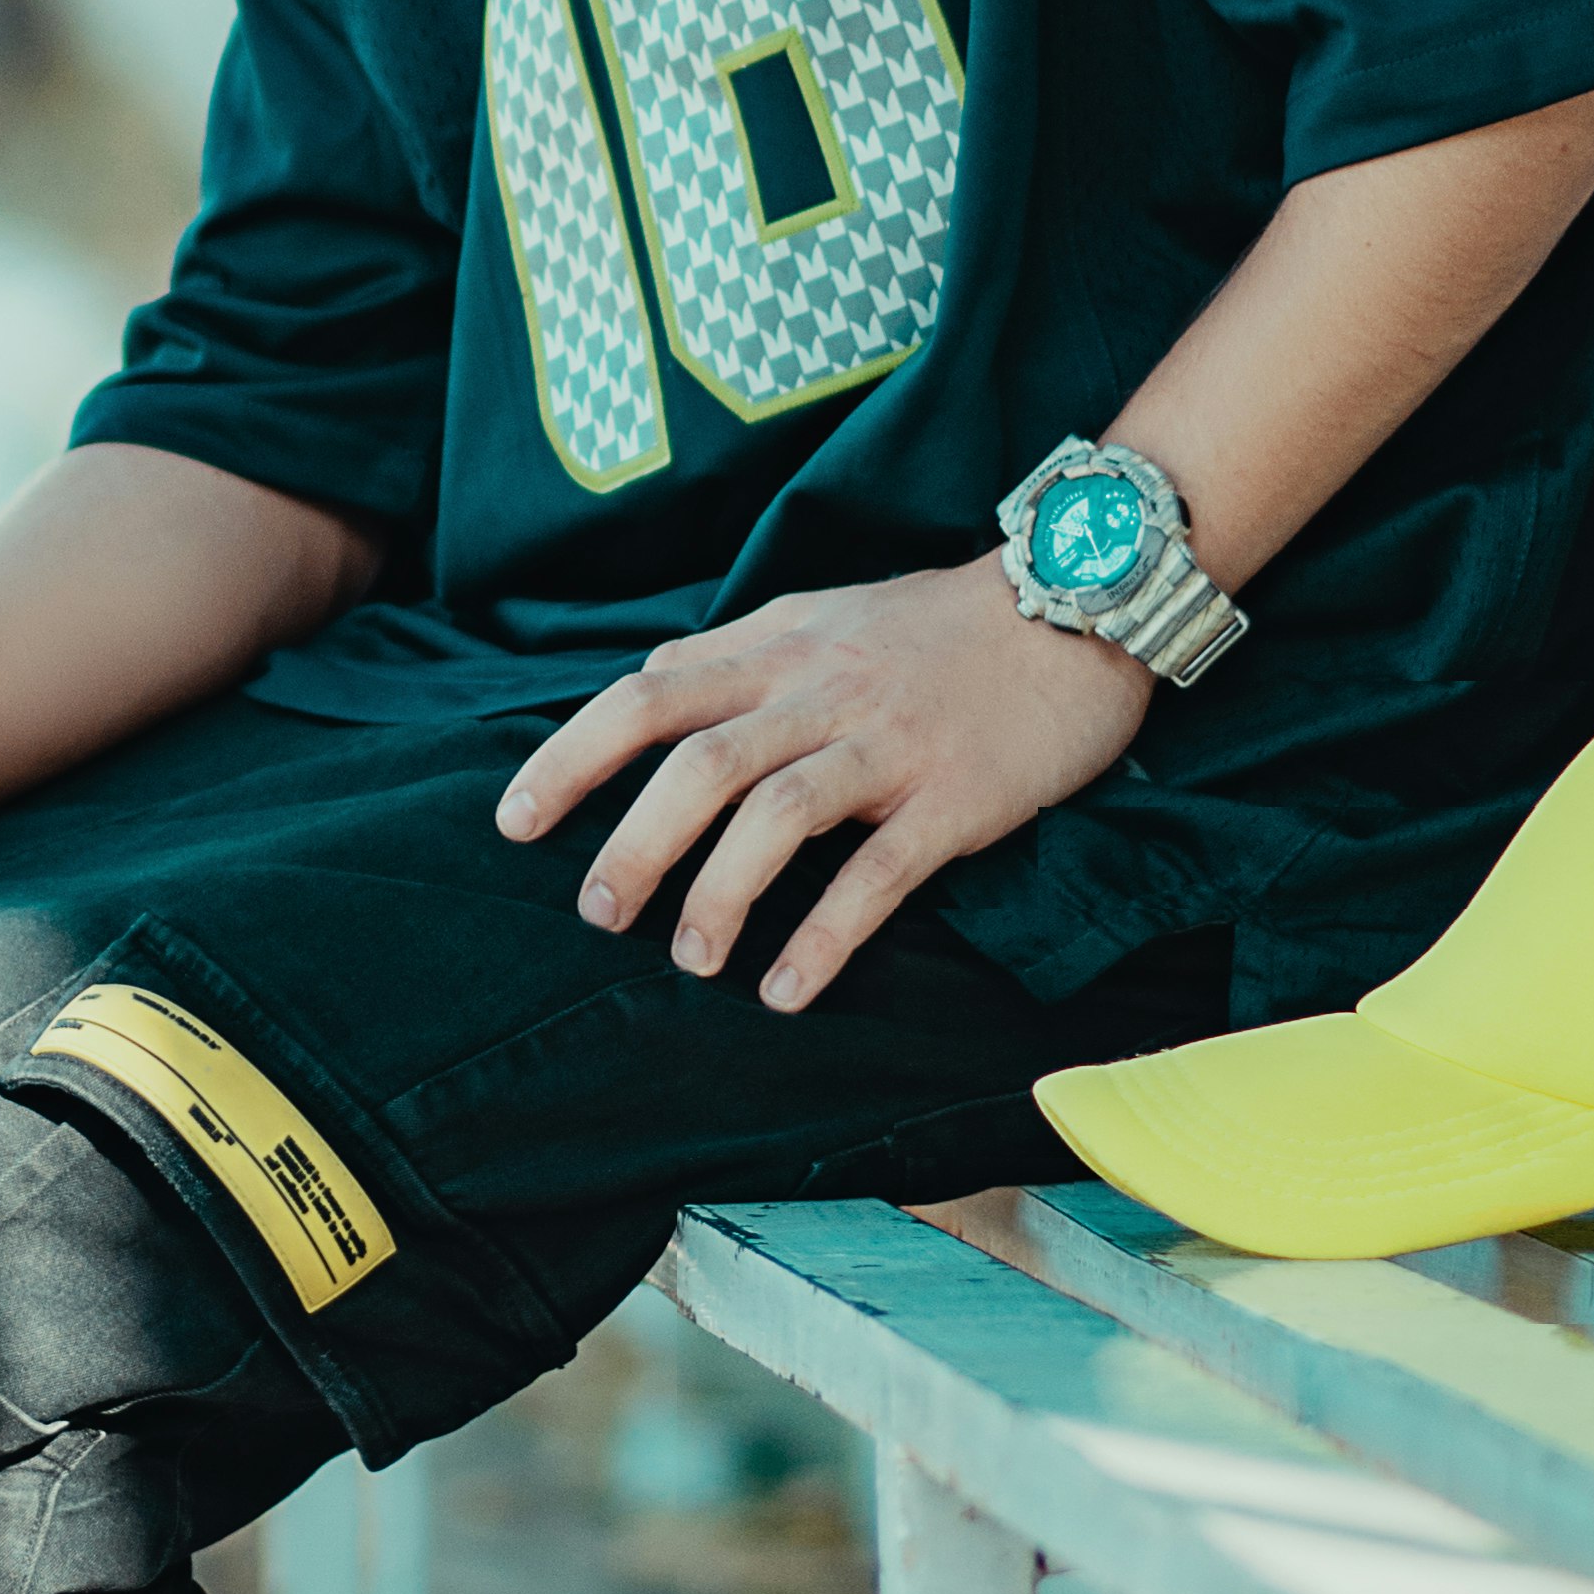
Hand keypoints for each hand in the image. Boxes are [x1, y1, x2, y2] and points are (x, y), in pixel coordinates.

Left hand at [492, 563, 1145, 1011]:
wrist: (1078, 605)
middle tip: (598, 913)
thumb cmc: (941, 624)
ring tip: (690, 961)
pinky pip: (877, 874)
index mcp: (778, 650)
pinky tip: (786, 988)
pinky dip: (824, 935)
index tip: (514, 822)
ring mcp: (888, 746)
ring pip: (776, 816)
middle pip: (698, 764)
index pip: (647, 697)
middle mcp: (820, 693)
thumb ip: (734, 652)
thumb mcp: (823, 613)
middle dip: (634, 843)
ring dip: (720, 894)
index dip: (571, 759)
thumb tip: (647, 679)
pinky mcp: (954, 799)